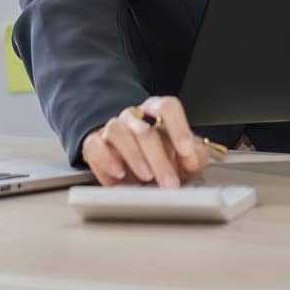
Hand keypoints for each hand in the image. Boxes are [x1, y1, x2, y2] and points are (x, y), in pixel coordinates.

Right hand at [80, 95, 205, 187]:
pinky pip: (95, 146)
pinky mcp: (95, 144)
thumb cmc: (164, 157)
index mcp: (158, 111)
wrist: (136, 165)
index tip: (186, 151)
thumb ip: (194, 155)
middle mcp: (134, 116)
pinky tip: (120, 173)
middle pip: (144, 129)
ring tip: (146, 177)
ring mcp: (113, 127)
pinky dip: (106, 160)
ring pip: (118, 131)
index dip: (178, 129)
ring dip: (134, 156)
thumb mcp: (185, 157)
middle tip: (170, 182)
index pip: (167, 107)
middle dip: (159, 159)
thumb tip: (191, 159)